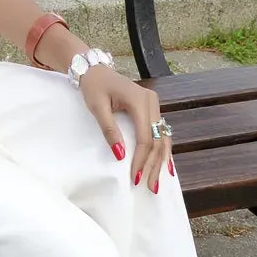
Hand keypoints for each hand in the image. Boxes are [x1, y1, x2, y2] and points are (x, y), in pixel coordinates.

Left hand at [79, 66, 172, 193]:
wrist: (94, 70)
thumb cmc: (93, 87)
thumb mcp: (97, 108)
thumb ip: (109, 130)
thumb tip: (121, 155)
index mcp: (139, 100)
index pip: (145, 137)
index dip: (141, 159)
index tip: (135, 177)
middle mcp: (152, 102)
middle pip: (158, 140)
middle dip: (153, 165)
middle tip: (149, 187)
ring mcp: (154, 104)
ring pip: (162, 137)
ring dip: (160, 160)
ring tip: (157, 181)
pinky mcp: (152, 108)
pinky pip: (160, 132)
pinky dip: (161, 149)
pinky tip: (163, 165)